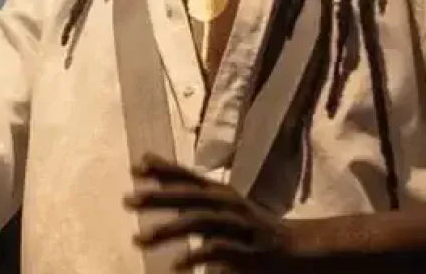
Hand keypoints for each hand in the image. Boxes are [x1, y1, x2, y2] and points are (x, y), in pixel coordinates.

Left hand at [126, 154, 312, 272]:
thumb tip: (149, 163)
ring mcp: (239, 227)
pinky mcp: (248, 253)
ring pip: (200, 223)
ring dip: (168, 230)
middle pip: (189, 197)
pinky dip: (196, 257)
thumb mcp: (220, 203)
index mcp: (220, 192)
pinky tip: (176, 266)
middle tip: (128, 200)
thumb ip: (187, 187)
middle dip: (158, 197)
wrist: (298, 248)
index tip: (135, 169)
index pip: (189, 176)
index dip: (163, 170)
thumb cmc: (250, 225)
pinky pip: (219, 252)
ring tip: (139, 239)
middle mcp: (228, 204)